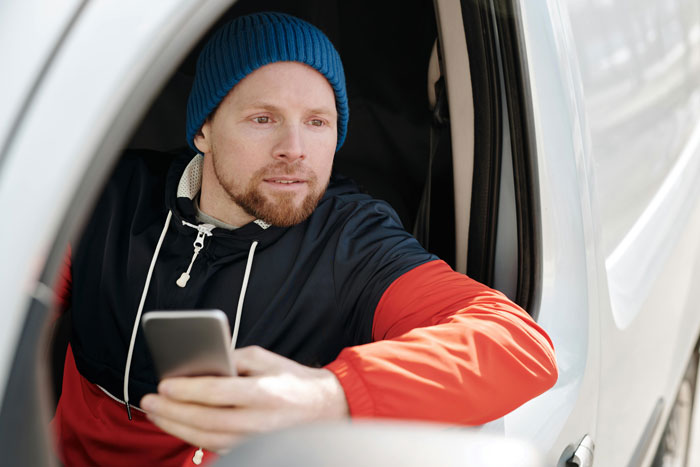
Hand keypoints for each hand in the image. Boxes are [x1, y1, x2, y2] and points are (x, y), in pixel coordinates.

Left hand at [139, 345, 348, 452]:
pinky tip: (177, 425)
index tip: (164, 384)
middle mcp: (259, 422)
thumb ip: (233, 358)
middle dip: (173, 411)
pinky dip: (192, 437)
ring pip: (206, 439)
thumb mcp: (266, 359)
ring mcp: (255, 441)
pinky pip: (215, 447)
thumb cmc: (292, 380)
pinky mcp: (253, 452)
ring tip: (156, 414)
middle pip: (205, 419)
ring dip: (176, 427)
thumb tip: (200, 361)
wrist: (325, 409)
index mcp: (264, 393)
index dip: (187, 390)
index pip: (218, 392)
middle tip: (150, 401)